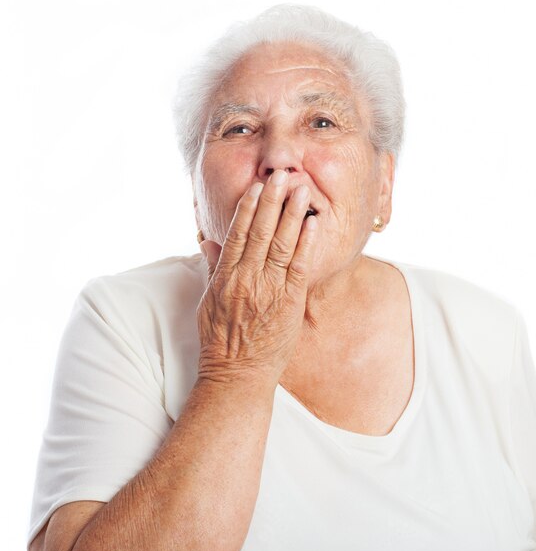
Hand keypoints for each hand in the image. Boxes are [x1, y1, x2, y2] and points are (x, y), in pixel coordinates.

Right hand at [196, 170, 317, 382]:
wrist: (238, 374)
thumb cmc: (220, 340)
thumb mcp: (207, 302)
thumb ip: (212, 268)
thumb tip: (208, 241)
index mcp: (226, 277)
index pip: (238, 234)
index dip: (248, 208)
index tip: (257, 187)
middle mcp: (247, 278)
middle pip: (261, 232)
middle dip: (273, 202)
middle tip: (282, 176)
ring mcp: (269, 289)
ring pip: (282, 244)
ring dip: (292, 215)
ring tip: (301, 190)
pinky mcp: (289, 301)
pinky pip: (300, 267)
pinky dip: (307, 244)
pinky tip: (313, 224)